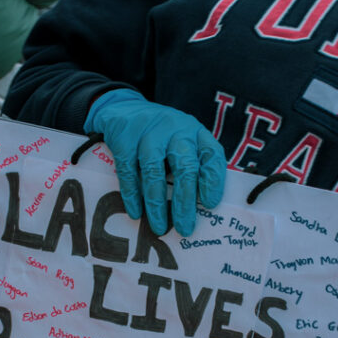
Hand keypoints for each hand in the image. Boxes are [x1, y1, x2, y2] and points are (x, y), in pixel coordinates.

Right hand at [84, 89, 225, 236]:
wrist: (124, 109)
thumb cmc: (161, 136)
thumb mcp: (183, 142)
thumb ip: (194, 166)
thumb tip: (200, 209)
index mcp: (196, 133)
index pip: (212, 155)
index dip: (213, 180)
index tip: (210, 204)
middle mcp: (176, 129)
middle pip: (185, 167)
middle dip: (185, 202)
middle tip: (185, 228)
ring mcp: (149, 132)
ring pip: (154, 172)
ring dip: (157, 204)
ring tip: (160, 228)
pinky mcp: (124, 138)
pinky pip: (128, 172)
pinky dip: (132, 196)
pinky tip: (136, 213)